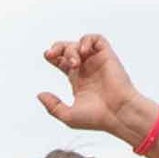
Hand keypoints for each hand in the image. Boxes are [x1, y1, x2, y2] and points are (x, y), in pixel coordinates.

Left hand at [36, 34, 151, 138]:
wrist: (117, 114)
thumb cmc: (97, 118)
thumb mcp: (68, 116)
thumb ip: (52, 106)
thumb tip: (40, 94)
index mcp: (78, 81)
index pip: (63, 62)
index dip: (53, 56)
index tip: (47, 56)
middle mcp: (87, 69)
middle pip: (69, 49)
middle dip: (58, 47)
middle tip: (51, 54)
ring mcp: (97, 62)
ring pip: (80, 43)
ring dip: (71, 49)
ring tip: (74, 64)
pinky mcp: (108, 57)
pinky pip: (97, 39)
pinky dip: (87, 40)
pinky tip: (83, 52)